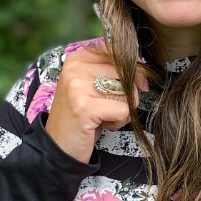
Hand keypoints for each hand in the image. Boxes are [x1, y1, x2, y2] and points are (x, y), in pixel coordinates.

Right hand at [44, 42, 148, 162]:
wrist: (58, 147)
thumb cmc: (81, 116)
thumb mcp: (93, 87)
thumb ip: (112, 71)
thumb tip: (143, 66)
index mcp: (77, 58)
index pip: (118, 52)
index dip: (133, 68)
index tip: (139, 83)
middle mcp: (75, 68)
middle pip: (125, 73)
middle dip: (128, 95)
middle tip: (109, 109)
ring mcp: (78, 86)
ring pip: (126, 92)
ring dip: (122, 110)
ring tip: (102, 117)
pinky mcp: (85, 107)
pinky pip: (123, 110)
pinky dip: (118, 121)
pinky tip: (101, 125)